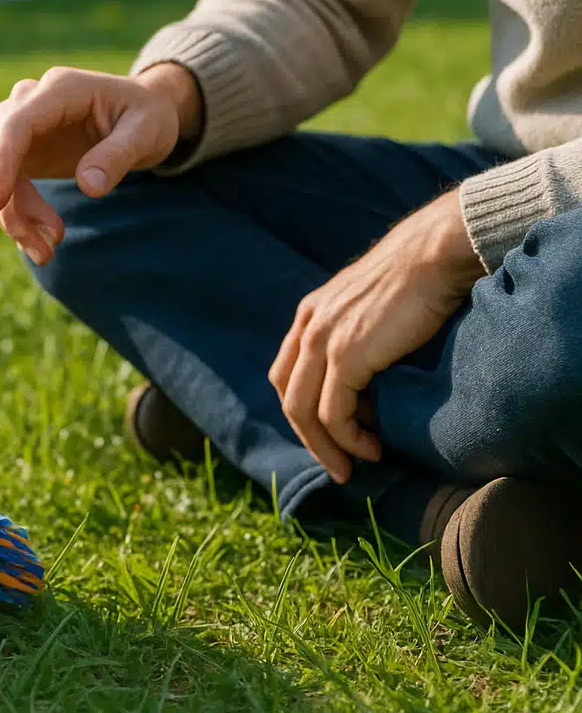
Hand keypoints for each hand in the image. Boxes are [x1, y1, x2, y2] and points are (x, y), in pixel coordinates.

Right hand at [0, 63, 202, 262]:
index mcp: (61, 90)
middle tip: (48, 248)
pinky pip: (4, 184)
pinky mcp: (23, 150)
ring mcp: (23, 126)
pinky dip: (16, 214)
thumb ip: (119, 155)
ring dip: (13, 215)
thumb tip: (88, 186)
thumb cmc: (150, 116)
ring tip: (47, 250)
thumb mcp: (148, 131)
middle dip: (13, 205)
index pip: (16, 124)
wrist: (145, 114)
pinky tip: (40, 239)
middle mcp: (31, 102)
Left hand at [268, 190, 485, 482]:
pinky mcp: (346, 355)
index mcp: (310, 315)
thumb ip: (359, 337)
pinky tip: (371, 446)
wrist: (433, 255)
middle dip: (310, 439)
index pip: (287, 375)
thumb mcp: (372, 308)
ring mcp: (322, 340)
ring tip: (354, 466)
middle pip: (289, 398)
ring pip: (305, 412)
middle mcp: (307, 327)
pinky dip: (349, 437)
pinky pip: (334, 413)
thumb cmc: (418, 280)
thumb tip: (371, 387)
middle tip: (337, 466)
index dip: (303, 412)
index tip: (328, 437)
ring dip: (327, 447)